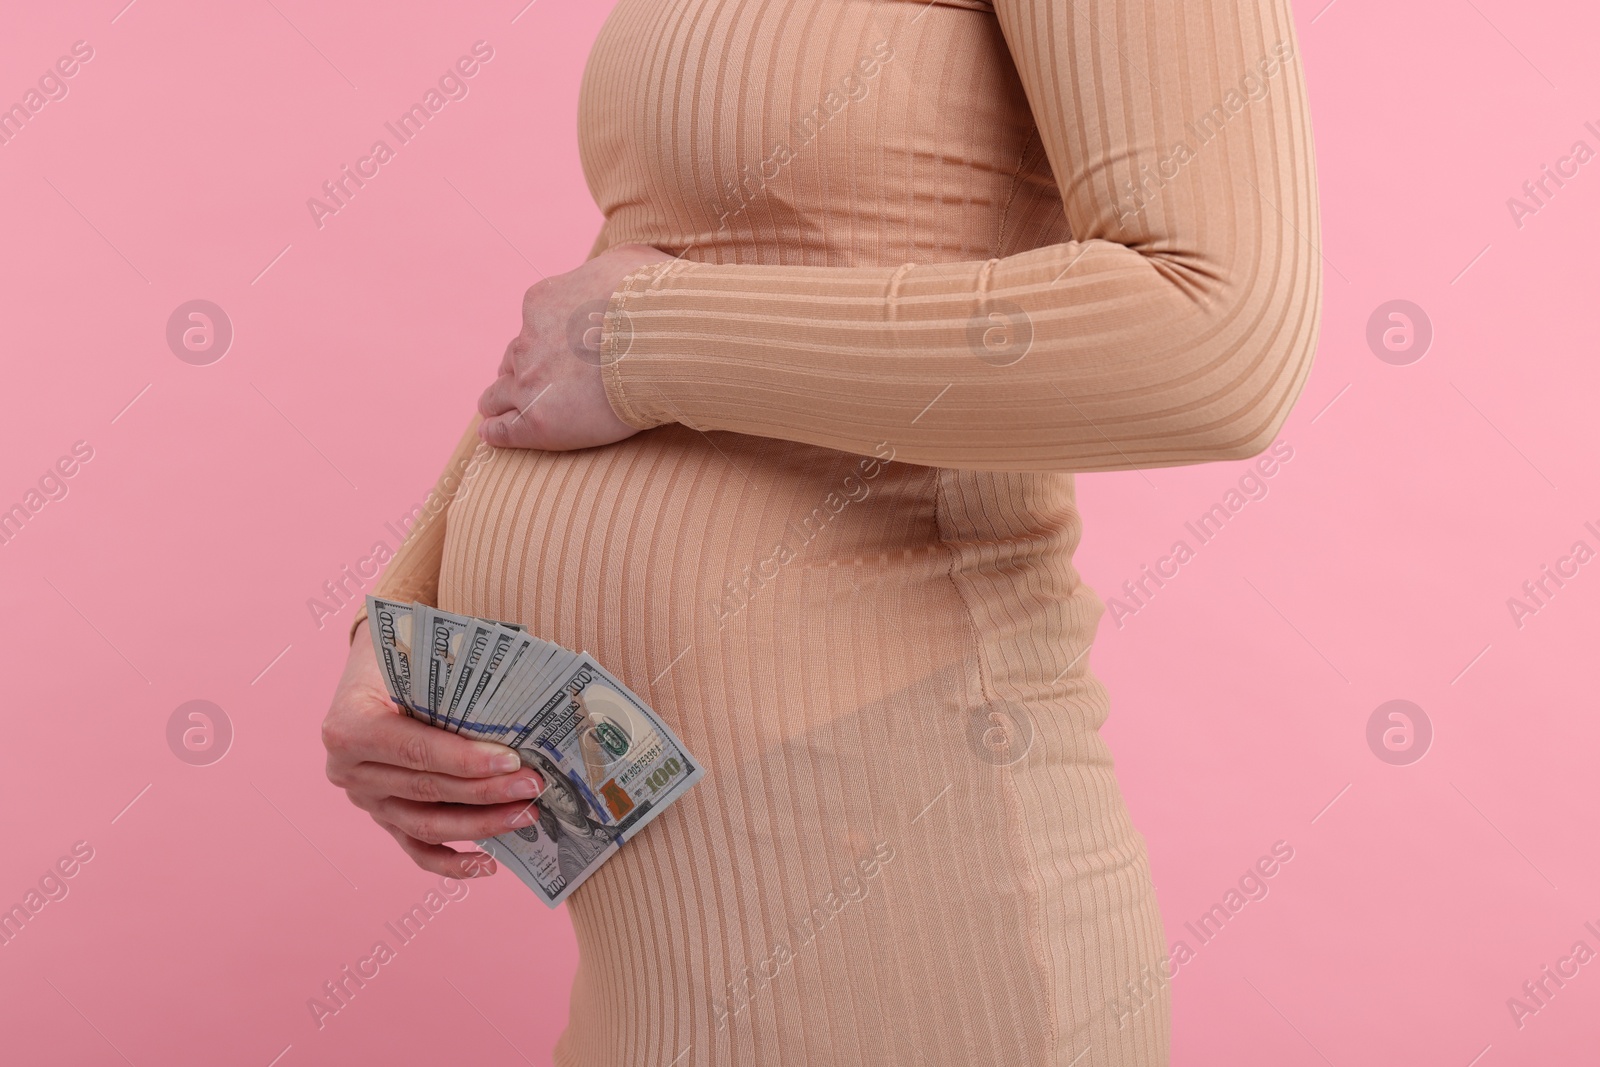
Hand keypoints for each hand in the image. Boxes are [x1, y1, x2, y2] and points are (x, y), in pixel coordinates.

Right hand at [322, 619, 547, 877]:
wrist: (374, 663)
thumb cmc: (401, 653)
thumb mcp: (416, 654)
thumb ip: (452, 682)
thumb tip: (519, 705)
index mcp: (350, 727)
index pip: (415, 752)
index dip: (465, 761)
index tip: (511, 761)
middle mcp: (349, 771)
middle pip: (427, 790)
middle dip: (486, 791)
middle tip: (534, 785)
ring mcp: (366, 800)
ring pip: (426, 826)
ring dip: (481, 825)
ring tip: (526, 815)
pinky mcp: (383, 818)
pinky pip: (416, 849)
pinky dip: (452, 862)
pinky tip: (489, 863)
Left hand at [477, 242, 674, 450]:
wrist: (659, 338)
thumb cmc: (652, 299)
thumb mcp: (630, 262)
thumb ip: (611, 269)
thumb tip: (622, 274)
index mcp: (542, 303)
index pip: (532, 326)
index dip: (542, 340)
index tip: (558, 352)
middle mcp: (527, 342)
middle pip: (512, 360)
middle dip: (520, 370)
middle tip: (533, 384)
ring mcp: (530, 384)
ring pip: (498, 395)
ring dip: (500, 401)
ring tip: (498, 413)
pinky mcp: (539, 421)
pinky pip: (503, 430)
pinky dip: (496, 432)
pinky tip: (492, 434)